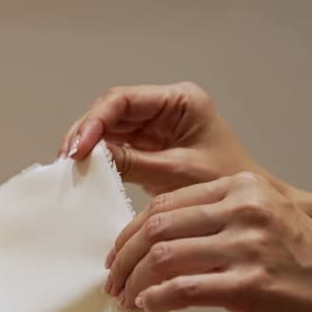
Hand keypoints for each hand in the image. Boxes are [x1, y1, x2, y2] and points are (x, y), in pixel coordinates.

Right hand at [60, 82, 286, 196]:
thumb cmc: (224, 185)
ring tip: (70, 168)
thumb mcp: (176, 174)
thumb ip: (132, 162)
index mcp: (180, 101)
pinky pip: (116, 147)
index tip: (79, 148)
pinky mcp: (149, 148)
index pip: (124, 100)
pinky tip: (85, 172)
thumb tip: (90, 157)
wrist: (244, 211)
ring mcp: (156, 127)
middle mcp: (165, 108)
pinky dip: (99, 159)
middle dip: (86, 133)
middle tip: (67, 160)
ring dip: (88, 146)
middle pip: (111, 111)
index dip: (95, 121)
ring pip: (109, 128)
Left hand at [103, 172, 311, 311]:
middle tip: (111, 282)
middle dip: (124, 258)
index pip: (165, 204)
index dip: (130, 233)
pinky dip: (155, 299)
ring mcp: (249, 245)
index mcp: (243, 188)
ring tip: (124, 299)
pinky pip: (182, 289)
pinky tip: (148, 308)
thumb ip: (216, 224)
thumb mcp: (265, 225)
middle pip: (156, 227)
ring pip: (162, 256)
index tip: (117, 256)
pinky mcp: (252, 283)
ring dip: (133, 282)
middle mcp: (245, 208)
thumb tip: (158, 247)